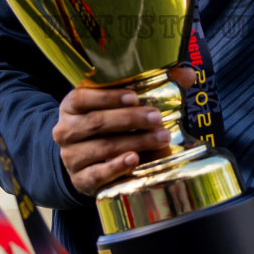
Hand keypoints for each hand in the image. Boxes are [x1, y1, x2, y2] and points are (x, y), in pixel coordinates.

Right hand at [52, 67, 194, 195]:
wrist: (86, 162)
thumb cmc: (108, 125)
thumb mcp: (120, 104)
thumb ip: (152, 86)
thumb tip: (187, 74)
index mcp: (72, 106)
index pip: (82, 98)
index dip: (108, 97)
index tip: (135, 96)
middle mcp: (66, 130)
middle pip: (96, 122)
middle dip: (130, 119)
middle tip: (157, 119)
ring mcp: (70, 157)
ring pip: (101, 147)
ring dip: (133, 142)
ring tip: (159, 138)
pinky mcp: (79, 179)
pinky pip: (96, 174)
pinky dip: (116, 167)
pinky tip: (134, 160)